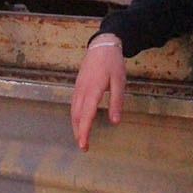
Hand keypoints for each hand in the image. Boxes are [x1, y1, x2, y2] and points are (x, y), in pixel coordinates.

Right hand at [70, 34, 125, 150]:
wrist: (102, 45)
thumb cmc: (112, 63)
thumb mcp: (119, 81)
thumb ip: (117, 101)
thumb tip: (115, 122)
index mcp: (93, 90)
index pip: (86, 115)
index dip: (84, 131)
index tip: (83, 144)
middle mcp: (82, 90)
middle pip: (76, 115)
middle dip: (78, 132)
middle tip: (84, 147)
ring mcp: (78, 87)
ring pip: (73, 110)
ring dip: (75, 125)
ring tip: (80, 138)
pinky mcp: (78, 85)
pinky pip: (73, 104)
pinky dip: (75, 116)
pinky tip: (79, 121)